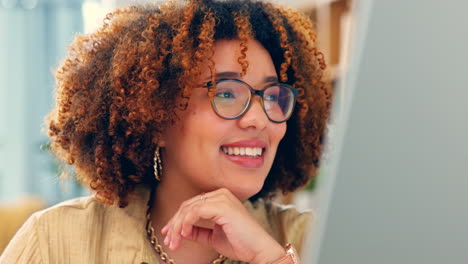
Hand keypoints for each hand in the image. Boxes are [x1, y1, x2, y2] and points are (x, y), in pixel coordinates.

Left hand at [161, 188, 284, 263]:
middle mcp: (221, 194)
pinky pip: (195, 211)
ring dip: (177, 226)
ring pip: (189, 208)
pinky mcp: (222, 205)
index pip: (192, 205)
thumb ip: (198, 231)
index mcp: (220, 198)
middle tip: (168, 241)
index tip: (169, 235)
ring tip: (174, 242)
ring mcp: (222, 198)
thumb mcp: (213, 237)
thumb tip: (181, 230)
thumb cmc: (241, 244)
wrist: (258, 250)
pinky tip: (183, 234)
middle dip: (174, 224)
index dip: (177, 220)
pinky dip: (185, 223)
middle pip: (188, 205)